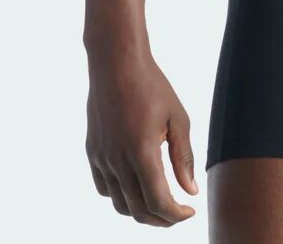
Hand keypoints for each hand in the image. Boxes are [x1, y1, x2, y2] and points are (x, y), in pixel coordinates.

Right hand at [85, 49, 197, 226]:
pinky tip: (137, 186)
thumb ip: (183, 158)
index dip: (175, 215)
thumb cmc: (152, 86)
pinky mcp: (92, 152)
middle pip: (137, 210)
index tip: (190, 211)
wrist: (117, 64)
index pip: (158, 202)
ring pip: (119, 203)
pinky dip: (121, 197)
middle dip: (161, 219)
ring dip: (140, 211)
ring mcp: (101, 158)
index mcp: (142, 152)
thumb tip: (190, 191)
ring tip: (160, 203)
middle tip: (178, 214)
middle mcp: (117, 161)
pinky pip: (104, 188)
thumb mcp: (178, 118)